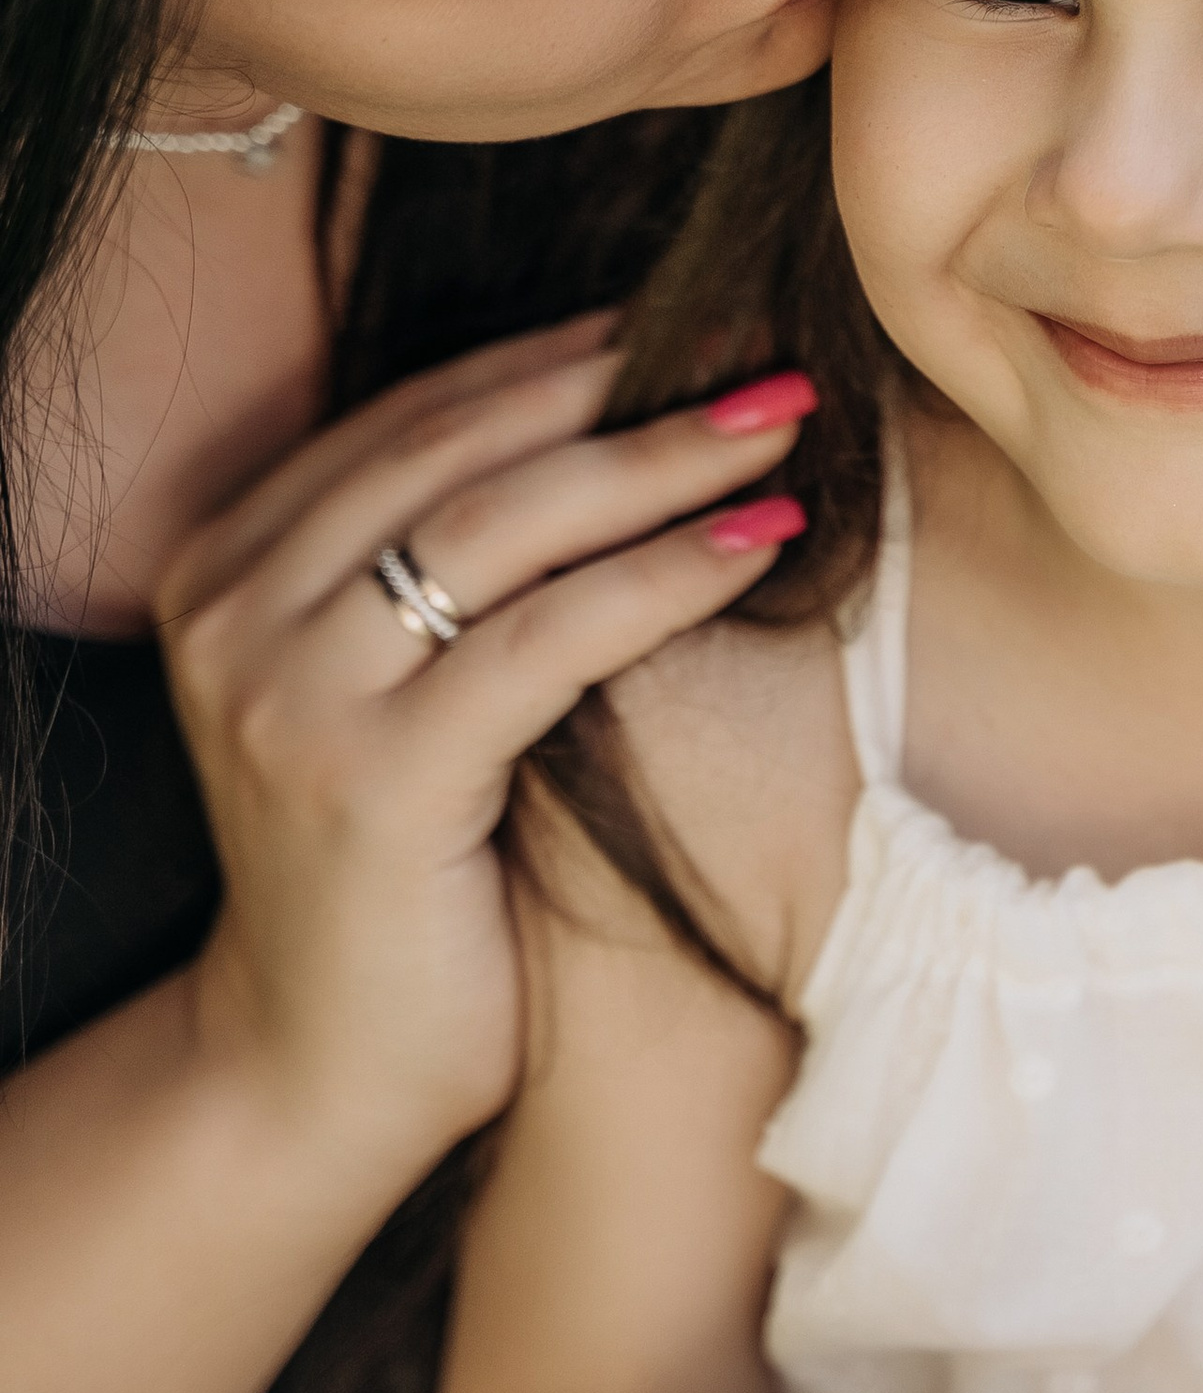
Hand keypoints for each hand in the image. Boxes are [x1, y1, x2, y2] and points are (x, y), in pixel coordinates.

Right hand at [157, 316, 816, 1195]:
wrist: (315, 1072)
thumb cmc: (396, 884)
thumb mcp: (395, 700)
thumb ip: (443, 583)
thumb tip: (614, 436)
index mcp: (229, 571)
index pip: (412, 420)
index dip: (555, 357)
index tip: (685, 321)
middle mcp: (235, 615)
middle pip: (457, 450)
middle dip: (621, 387)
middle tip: (763, 353)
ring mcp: (289, 696)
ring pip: (502, 526)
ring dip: (660, 463)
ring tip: (783, 425)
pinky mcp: (371, 779)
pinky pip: (545, 640)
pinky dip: (663, 575)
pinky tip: (760, 542)